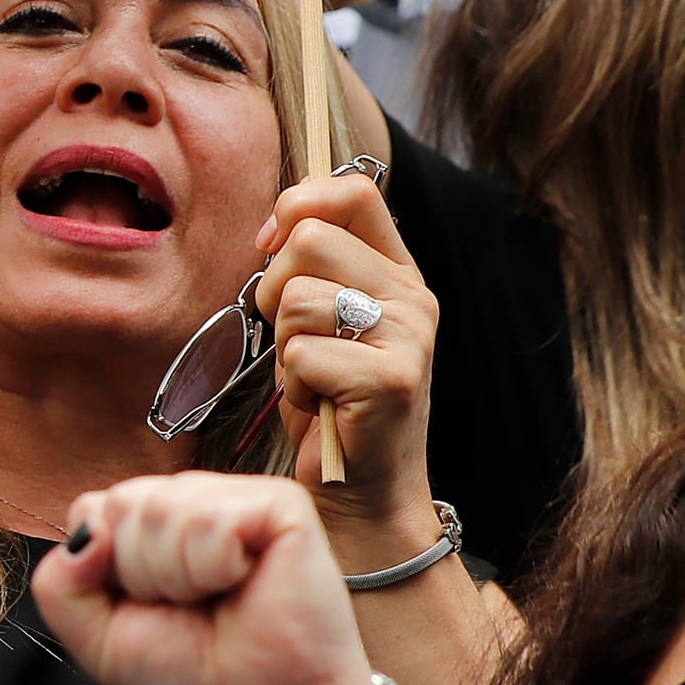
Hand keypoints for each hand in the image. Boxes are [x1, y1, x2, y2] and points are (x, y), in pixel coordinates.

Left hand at [35, 473, 378, 684]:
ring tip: (216, 598)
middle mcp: (193, 501)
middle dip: (141, 574)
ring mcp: (237, 497)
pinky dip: (215, 567)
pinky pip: (211, 520)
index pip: (95, 508)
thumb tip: (85, 536)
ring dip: (179, 575)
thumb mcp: (98, 638)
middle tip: (188, 607)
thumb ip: (59, 586)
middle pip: (122, 504)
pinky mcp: (280, 504)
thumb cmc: (194, 675)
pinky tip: (243, 584)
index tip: (149, 607)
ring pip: (162, 509)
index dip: (107, 568)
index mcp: (153, 524)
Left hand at [250, 173, 438, 550]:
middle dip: (274, 289)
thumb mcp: (322, 321)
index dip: (299, 204)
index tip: (270, 245)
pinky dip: (292, 386)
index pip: (354, 192)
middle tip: (294, 339)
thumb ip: (311, 267)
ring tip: (312, 379)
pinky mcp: (390, 382)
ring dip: (284, 347)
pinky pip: (300, 354)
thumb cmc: (329, 402)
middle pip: (310, 240)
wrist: (362, 492)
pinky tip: (319, 407)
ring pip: (297, 299)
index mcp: (398, 273)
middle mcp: (414, 298)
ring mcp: (409, 339)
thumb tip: (276, 224)